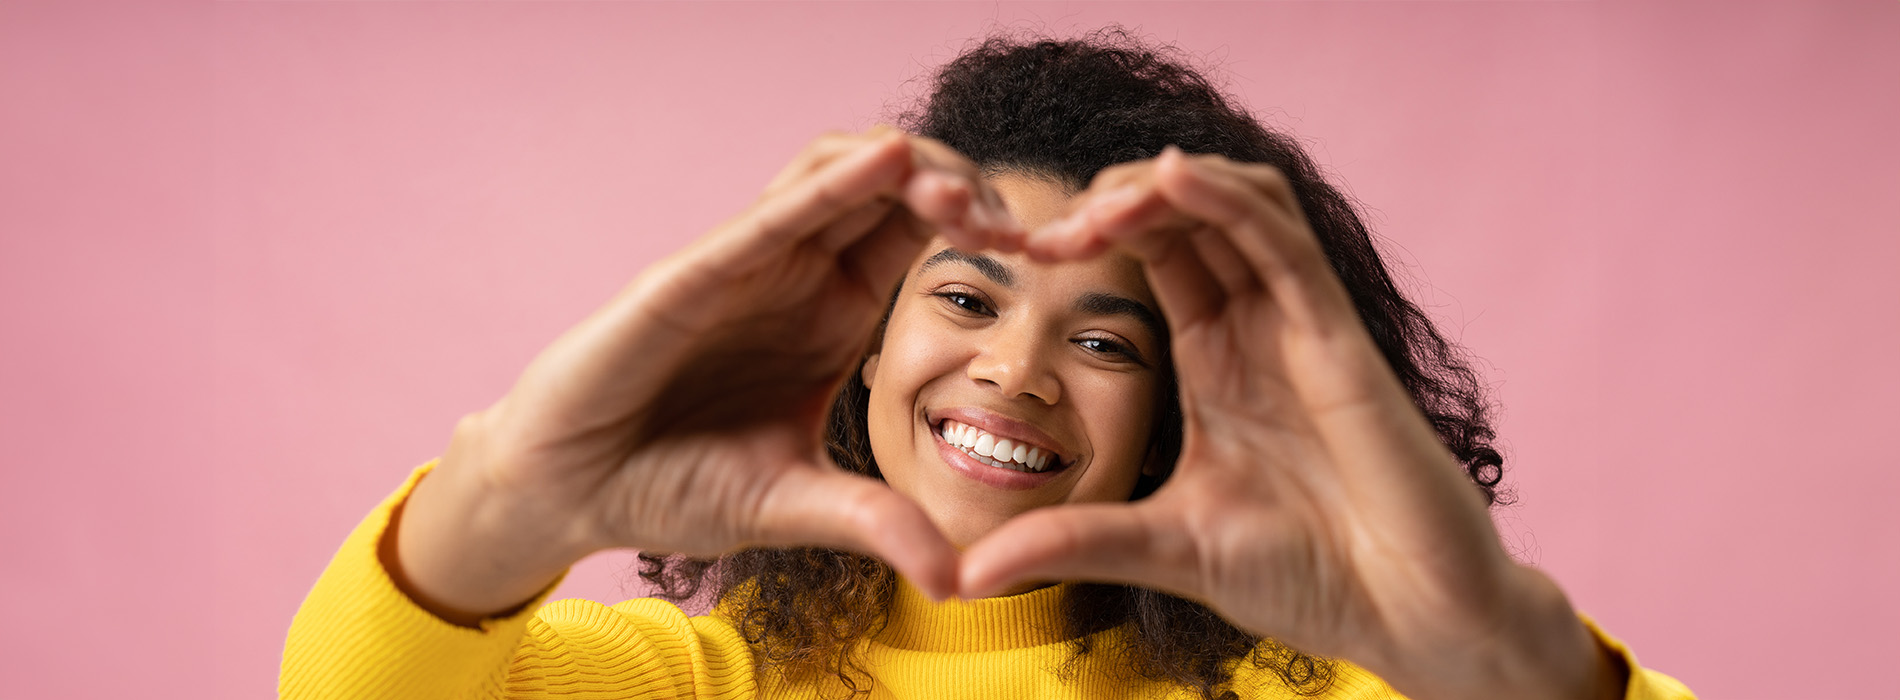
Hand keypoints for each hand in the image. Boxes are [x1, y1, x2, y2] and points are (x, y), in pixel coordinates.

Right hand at [391, 128, 1020, 621]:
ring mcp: (744, 266)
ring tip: (966, 198)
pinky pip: (770, 216)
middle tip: (1020, 225)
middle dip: (960, 185)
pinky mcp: (691, 276)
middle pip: (890, 187)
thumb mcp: (795, 506)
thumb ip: (875, 524)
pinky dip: (831, 187)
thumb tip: (959, 581)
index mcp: (830, 311)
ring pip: (834, 173)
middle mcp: (793, 272)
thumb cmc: (670, 484)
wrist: (568, 492)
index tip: (1043, 254)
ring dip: (908, 170)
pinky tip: (888, 164)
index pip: (915, 234)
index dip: (977, 225)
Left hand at [959, 148, 1620, 699]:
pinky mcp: (1338, 338)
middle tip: (1041, 232)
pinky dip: (1225, 199)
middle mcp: (1257, 325)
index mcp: (1215, 357)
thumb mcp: (1162, 548)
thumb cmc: (1307, 577)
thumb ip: (1071, 544)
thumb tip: (963, 577)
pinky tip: (1165, 178)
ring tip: (1091, 206)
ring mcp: (1299, 324)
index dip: (1088, 236)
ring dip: (1159, 186)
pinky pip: (1280, 241)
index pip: (1151, 254)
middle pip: (1186, 213)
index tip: (1018, 255)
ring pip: (1234, 204)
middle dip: (1110, 202)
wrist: (1408, 617)